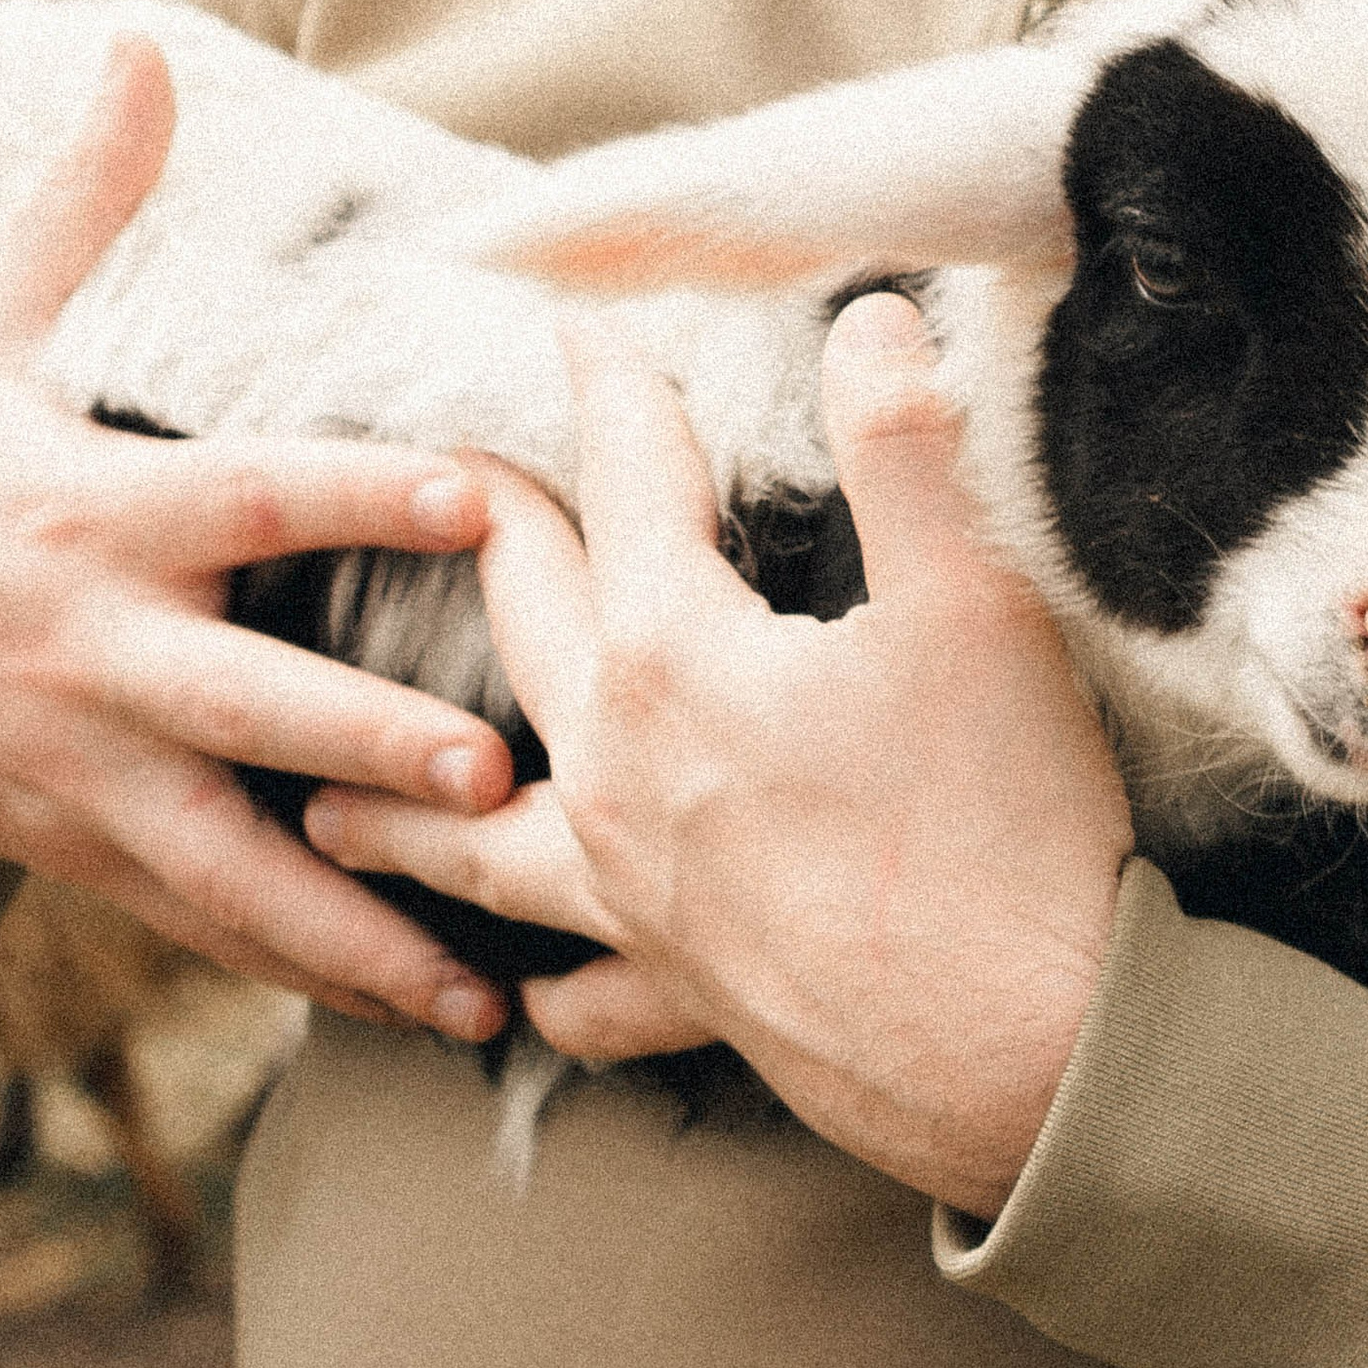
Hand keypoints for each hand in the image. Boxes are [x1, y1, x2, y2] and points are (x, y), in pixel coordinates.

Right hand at [0, 34, 512, 1040]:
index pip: (251, 493)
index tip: (473, 493)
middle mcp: (99, 654)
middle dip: (367, 744)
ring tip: (486, 975)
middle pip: (251, 705)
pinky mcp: (90, 850)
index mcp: (94, 513)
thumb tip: (141, 49)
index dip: (360, 491)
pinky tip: (428, 1005)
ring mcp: (90, 772)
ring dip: (360, 922)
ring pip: (235, 863)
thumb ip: (79, 202)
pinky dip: (312, 971)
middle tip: (495, 773)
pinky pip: (211, 924)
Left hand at [307, 294, 1132, 1210]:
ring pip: (486, 840)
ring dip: (411, 807)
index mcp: (673, 658)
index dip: (614, 391)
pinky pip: (586, 996)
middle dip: (499, 540)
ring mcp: (638, 899)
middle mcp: (618, 775)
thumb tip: (868, 317)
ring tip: (334, 805)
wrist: (1033, 1050)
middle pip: (528, 627)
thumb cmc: (1002, 820)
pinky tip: (533, 998)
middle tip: (462, 489)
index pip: (629, 482)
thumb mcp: (971, 602)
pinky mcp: (689, 996)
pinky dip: (549, 988)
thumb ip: (905, 446)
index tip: (581, 329)